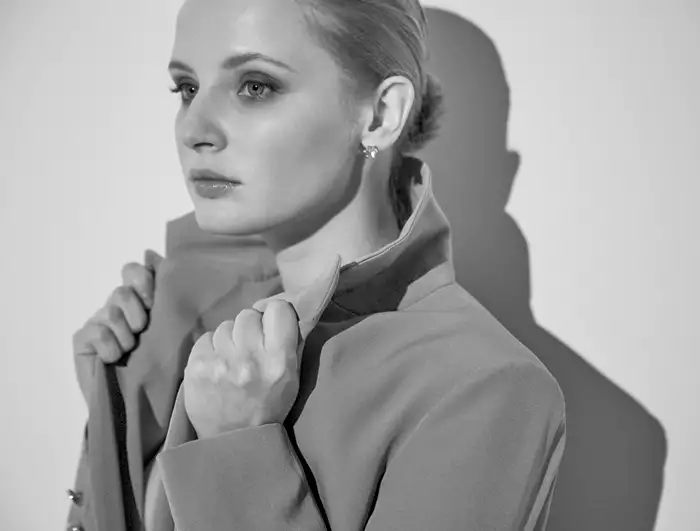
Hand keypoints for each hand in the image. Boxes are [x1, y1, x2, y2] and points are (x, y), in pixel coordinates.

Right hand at [73, 250, 162, 402]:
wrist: (135, 402)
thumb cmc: (158, 366)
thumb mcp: (172, 330)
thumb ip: (168, 296)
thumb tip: (152, 254)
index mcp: (140, 301)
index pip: (134, 271)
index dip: (143, 279)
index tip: (154, 302)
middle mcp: (118, 308)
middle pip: (123, 290)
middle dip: (137, 311)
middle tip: (142, 330)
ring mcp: (98, 322)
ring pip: (111, 312)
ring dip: (126, 336)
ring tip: (130, 352)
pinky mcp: (82, 339)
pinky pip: (97, 332)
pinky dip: (110, 348)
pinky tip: (114, 360)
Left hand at [183, 299, 301, 438]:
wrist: (233, 442)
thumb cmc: (268, 407)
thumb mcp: (292, 378)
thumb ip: (289, 344)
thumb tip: (283, 309)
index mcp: (279, 361)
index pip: (278, 310)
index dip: (276, 315)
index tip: (273, 325)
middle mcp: (250, 358)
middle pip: (248, 315)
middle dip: (250, 327)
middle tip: (250, 345)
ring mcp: (220, 362)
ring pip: (225, 326)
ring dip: (230, 339)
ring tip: (232, 359)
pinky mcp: (196, 367)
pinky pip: (205, 338)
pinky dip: (211, 348)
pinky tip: (216, 365)